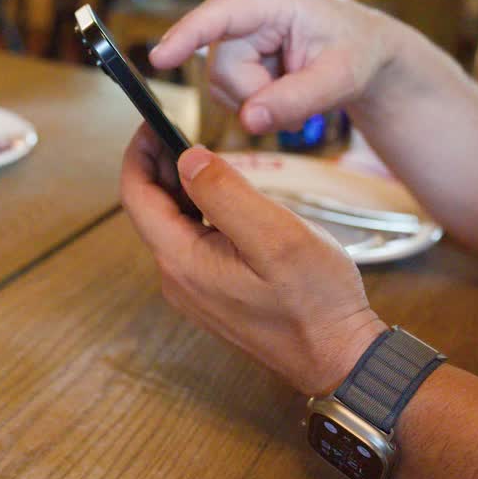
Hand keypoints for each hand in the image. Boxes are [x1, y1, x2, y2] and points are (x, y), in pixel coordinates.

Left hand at [119, 126, 386, 393]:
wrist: (340, 358)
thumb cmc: (315, 302)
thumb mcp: (276, 236)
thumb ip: (226, 193)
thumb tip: (187, 158)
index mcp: (181, 260)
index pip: (137, 196)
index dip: (138, 153)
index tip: (151, 120)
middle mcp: (177, 277)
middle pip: (150, 209)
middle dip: (158, 164)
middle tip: (178, 126)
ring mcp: (194, 288)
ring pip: (171, 225)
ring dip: (179, 186)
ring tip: (201, 152)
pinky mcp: (213, 293)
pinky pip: (192, 242)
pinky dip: (197, 210)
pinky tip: (222, 195)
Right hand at [148, 0, 407, 133]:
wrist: (365, 50)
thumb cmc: (358, 53)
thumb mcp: (340, 79)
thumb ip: (296, 99)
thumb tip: (250, 121)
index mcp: (275, 0)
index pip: (219, 16)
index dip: (187, 36)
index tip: (160, 58)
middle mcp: (248, 8)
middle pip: (222, 68)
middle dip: (256, 96)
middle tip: (297, 108)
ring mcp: (238, 29)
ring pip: (220, 83)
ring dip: (255, 101)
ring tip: (294, 97)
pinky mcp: (234, 49)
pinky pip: (225, 89)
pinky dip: (252, 101)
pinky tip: (279, 91)